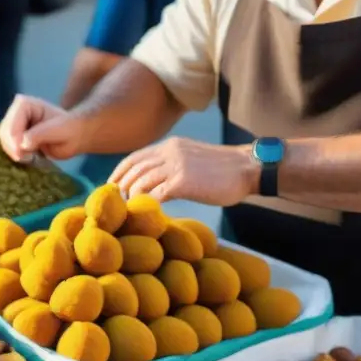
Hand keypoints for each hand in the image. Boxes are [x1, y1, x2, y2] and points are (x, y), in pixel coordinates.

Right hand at [0, 94, 86, 161]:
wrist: (74, 137)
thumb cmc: (70, 130)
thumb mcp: (57, 131)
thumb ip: (39, 135)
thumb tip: (22, 143)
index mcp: (24, 104)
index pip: (11, 124)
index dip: (14, 140)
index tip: (24, 154)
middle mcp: (16, 112)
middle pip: (4, 133)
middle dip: (13, 148)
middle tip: (28, 158)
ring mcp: (14, 125)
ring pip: (4, 142)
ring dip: (14, 153)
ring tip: (31, 158)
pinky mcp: (15, 137)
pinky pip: (8, 148)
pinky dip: (16, 155)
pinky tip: (29, 158)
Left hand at [109, 136, 258, 204]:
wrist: (248, 168)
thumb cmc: (224, 169)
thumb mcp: (192, 158)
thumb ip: (173, 165)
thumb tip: (156, 183)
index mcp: (170, 146)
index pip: (134, 158)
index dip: (119, 173)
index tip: (112, 188)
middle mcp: (169, 152)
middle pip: (133, 170)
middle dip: (120, 188)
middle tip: (116, 205)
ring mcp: (176, 166)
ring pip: (140, 182)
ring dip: (132, 199)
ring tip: (131, 211)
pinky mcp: (183, 182)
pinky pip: (155, 195)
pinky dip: (148, 205)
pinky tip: (149, 214)